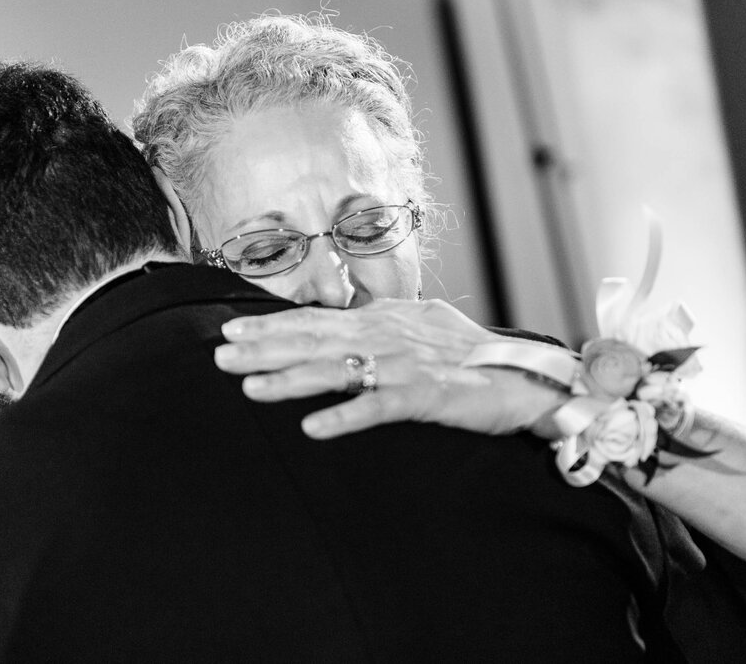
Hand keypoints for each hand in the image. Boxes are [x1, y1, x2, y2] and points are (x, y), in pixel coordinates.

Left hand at [214, 299, 568, 438]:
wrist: (526, 374)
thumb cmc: (470, 355)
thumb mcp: (419, 327)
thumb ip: (380, 323)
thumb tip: (347, 317)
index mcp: (381, 320)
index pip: (315, 320)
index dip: (271, 325)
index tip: (230, 329)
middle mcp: (386, 335)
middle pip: (314, 340)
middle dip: (263, 347)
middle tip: (219, 354)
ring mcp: (404, 364)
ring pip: (336, 370)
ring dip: (289, 379)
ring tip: (248, 388)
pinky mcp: (426, 395)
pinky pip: (378, 407)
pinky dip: (344, 416)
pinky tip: (312, 428)